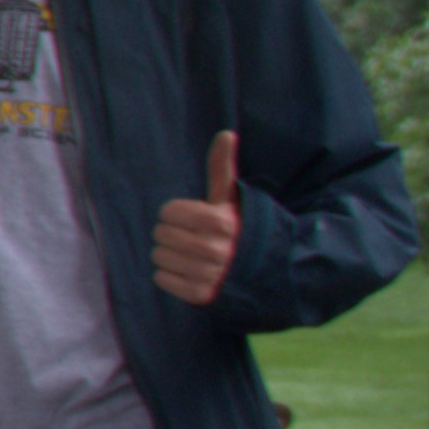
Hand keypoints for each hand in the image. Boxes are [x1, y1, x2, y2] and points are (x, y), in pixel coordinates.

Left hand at [152, 130, 246, 308]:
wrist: (269, 270)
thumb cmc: (244, 229)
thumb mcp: (234, 198)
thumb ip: (223, 168)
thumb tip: (226, 133)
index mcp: (217, 221)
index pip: (167, 212)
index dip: (179, 214)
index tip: (197, 219)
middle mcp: (212, 249)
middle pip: (160, 235)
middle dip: (174, 234)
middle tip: (195, 238)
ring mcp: (207, 274)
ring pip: (159, 258)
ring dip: (171, 256)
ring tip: (195, 256)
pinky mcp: (201, 296)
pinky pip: (162, 280)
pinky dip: (171, 276)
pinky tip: (191, 272)